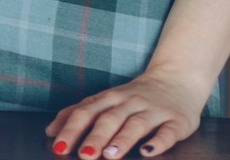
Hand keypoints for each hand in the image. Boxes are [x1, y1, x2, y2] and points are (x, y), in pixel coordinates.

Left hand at [44, 68, 212, 157]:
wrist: (178, 77)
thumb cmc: (136, 95)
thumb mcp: (106, 99)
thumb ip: (80, 113)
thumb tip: (51, 131)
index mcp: (110, 98)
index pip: (86, 112)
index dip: (72, 128)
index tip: (59, 145)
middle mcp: (129, 102)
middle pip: (109, 119)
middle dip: (95, 137)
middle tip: (84, 155)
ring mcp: (153, 111)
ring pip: (136, 124)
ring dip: (122, 139)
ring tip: (111, 154)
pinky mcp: (176, 121)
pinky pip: (167, 132)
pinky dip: (158, 141)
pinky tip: (147, 151)